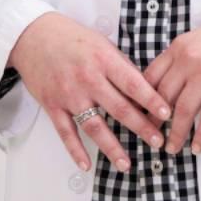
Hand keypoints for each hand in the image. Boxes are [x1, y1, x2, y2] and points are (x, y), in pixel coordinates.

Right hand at [7, 12, 171, 172]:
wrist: (33, 35)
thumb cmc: (72, 37)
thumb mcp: (101, 43)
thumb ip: (120, 66)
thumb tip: (144, 88)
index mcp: (103, 59)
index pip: (133, 83)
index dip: (151, 100)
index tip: (167, 114)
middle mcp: (88, 78)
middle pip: (118, 108)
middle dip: (140, 127)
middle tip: (157, 142)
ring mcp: (69, 94)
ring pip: (94, 126)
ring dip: (112, 147)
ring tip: (127, 164)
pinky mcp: (52, 105)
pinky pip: (66, 133)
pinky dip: (75, 151)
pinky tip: (86, 165)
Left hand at [143, 2, 200, 156]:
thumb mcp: (200, 38)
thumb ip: (183, 57)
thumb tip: (169, 84)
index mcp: (180, 47)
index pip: (150, 77)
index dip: (141, 100)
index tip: (138, 115)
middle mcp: (189, 59)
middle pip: (162, 96)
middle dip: (154, 121)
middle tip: (151, 137)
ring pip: (183, 111)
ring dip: (176, 134)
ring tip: (172, 148)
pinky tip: (198, 147)